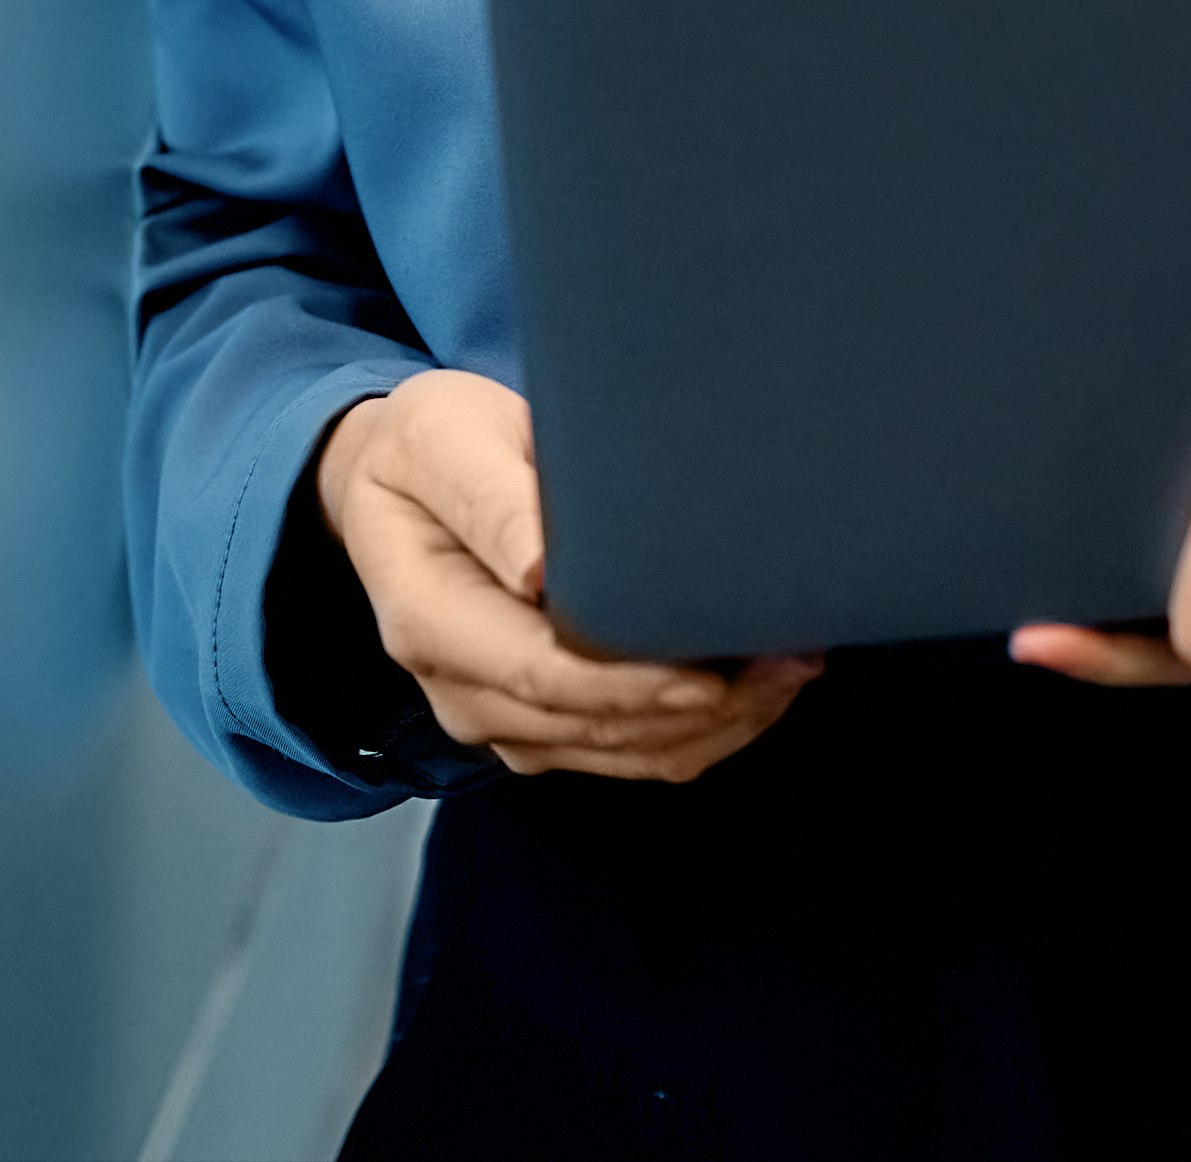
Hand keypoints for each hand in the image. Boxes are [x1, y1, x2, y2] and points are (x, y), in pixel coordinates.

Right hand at [315, 371, 819, 783]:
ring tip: (791, 665)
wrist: (397, 483)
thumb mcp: (442, 438)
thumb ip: (491, 499)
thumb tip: (542, 572)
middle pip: (596, 726)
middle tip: (792, 654)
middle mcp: (459, 690)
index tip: (713, 670)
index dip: (635, 684)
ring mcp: (500, 719)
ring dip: (717, 723)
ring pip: (626, 752)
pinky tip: (755, 686)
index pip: (543, 676)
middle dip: (702, 705)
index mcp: (427, 620)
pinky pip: (631, 752)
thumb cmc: (427, 448)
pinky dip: (701, 730)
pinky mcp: (542, 725)